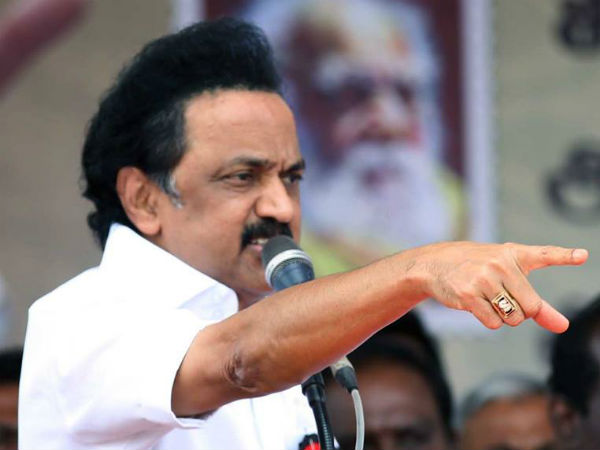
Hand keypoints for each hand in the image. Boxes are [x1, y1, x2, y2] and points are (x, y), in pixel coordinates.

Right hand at [413, 242, 587, 332]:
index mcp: (513, 254)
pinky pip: (493, 323)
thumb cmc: (476, 268)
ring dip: (503, 318)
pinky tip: (475, 304)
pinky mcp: (467, 294)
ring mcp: (483, 279)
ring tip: (487, 299)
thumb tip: (563, 327)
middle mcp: (500, 264)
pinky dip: (488, 320)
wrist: (434, 264)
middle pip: (530, 307)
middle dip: (520, 312)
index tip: (583, 255)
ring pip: (512, 317)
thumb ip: (539, 304)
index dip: (565, 255)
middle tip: (502, 298)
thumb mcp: (508, 277)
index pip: (544, 254)